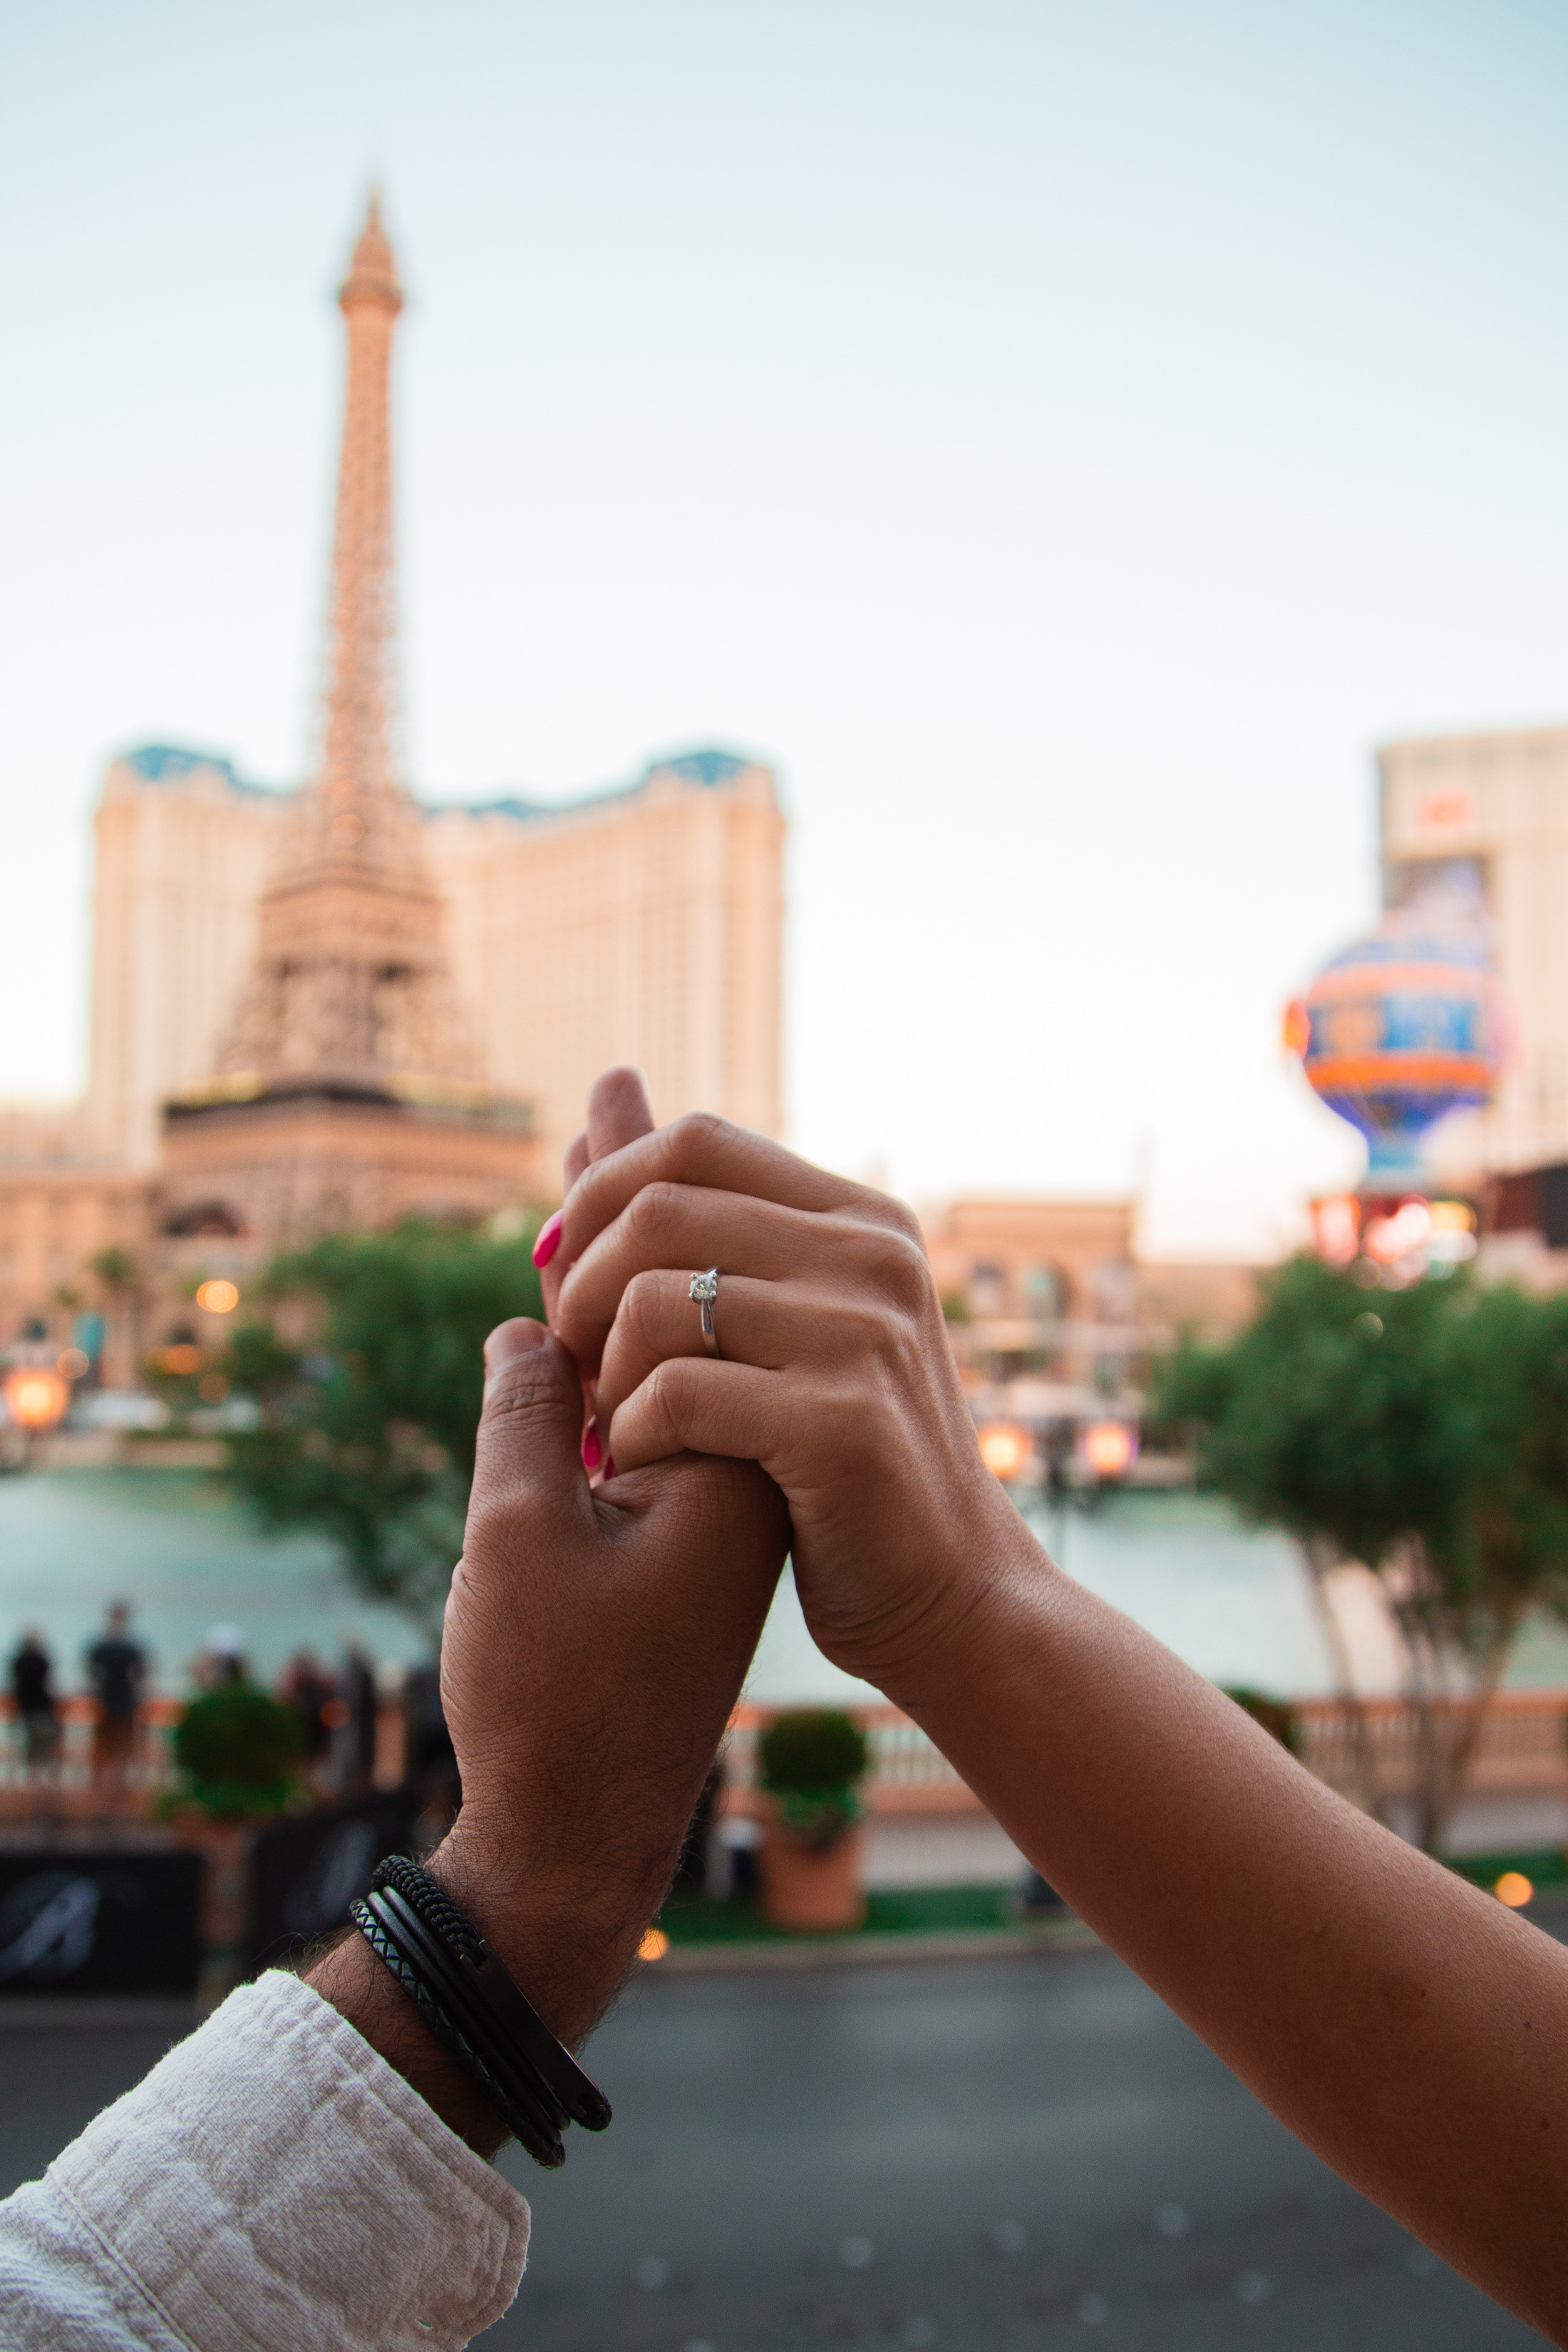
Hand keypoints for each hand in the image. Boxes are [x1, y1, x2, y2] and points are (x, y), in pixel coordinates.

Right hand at [312, 1076, 790, 2150]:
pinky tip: (583, 1314)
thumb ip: (527, 1412)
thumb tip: (536, 1327)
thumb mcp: (518, 1539)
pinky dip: (613, 1355)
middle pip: (681, 1305)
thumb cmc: (552, 1706)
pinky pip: (649, 1413)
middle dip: (629, 1218)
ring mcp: (704, 1508)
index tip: (619, 1101)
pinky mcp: (675, 1543)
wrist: (580, 1847)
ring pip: (663, 1359)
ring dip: (622, 1279)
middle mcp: (731, 1470)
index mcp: (724, 1458)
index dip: (628, 1200)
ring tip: (598, 1178)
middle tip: (612, 1107)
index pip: (678, 1292)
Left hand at [549, 1113, 1020, 1702]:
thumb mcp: (787, 1320)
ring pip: (655, 1302)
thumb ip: (702, 1221)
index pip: (694, 1142)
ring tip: (615, 1426)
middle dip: (582, 1285)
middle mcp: (872, 1258)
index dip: (600, 1194)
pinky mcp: (842, 1423)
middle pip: (658, 1209)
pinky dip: (634, 1436)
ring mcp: (864, 1336)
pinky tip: (643, 1470)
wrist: (951, 1595)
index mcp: (861, 1221)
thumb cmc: (845, 1463)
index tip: (561, 1271)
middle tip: (577, 1364)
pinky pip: (675, 1395)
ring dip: (603, 1372)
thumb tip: (607, 1094)